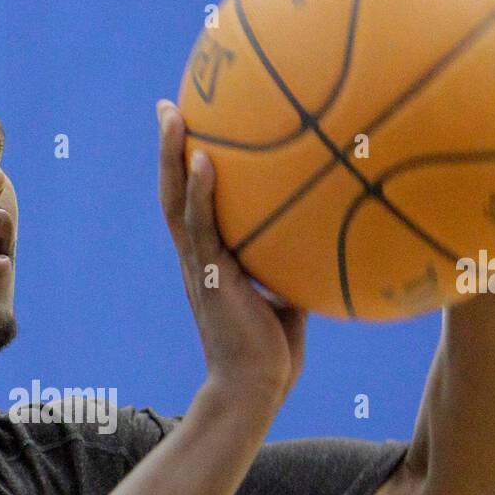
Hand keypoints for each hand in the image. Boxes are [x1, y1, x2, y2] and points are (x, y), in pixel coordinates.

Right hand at [156, 98, 305, 411]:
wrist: (255, 389)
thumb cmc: (273, 354)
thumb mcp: (290, 299)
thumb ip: (295, 268)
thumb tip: (327, 240)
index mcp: (210, 262)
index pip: (192, 205)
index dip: (186, 168)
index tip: (189, 129)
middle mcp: (196, 258)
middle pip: (173, 192)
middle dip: (168, 149)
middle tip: (167, 105)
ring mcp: (199, 266)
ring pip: (175, 201)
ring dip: (171, 155)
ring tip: (171, 114)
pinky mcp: (209, 276)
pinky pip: (200, 226)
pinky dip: (199, 192)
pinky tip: (204, 158)